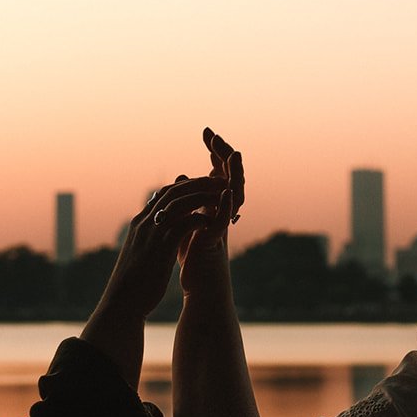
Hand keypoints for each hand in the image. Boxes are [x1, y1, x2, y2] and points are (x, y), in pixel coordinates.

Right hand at [100, 175, 225, 318]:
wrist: (122, 304)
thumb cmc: (133, 284)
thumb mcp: (140, 256)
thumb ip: (149, 241)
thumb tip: (159, 238)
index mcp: (140, 224)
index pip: (163, 195)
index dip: (185, 187)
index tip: (203, 185)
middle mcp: (144, 224)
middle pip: (173, 192)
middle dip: (198, 184)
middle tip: (218, 181)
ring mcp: (152, 235)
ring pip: (180, 204)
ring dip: (203, 197)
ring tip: (221, 196)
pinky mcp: (161, 248)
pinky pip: (184, 224)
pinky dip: (199, 219)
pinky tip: (210, 221)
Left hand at [179, 129, 243, 292]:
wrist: (199, 285)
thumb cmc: (194, 256)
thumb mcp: (186, 220)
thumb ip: (188, 198)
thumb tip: (182, 176)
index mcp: (214, 203)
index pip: (218, 170)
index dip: (215, 152)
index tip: (207, 131)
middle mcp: (222, 211)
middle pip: (230, 176)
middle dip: (224, 155)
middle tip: (215, 136)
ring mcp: (222, 225)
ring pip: (235, 194)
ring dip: (235, 174)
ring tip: (234, 154)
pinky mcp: (216, 240)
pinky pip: (225, 220)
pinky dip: (227, 205)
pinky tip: (227, 190)